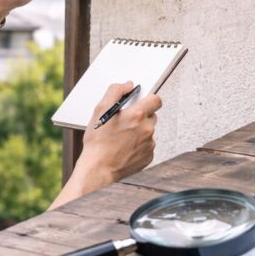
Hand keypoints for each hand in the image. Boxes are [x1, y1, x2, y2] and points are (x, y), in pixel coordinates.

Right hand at [57, 82, 160, 205]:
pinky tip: (125, 147)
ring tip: (122, 137)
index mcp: (137, 115)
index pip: (156, 99)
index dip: (148, 99)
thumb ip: (115, 92)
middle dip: (140, 116)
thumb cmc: (98, 142)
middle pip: (151, 115)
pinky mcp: (148, 157)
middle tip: (124, 122)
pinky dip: (138, 145)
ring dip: (139, 131)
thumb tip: (128, 85)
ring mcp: (149, 144)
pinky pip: (147, 145)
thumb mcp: (100, 110)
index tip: (141, 102)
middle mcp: (147, 129)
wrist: (98, 170)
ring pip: (148, 131)